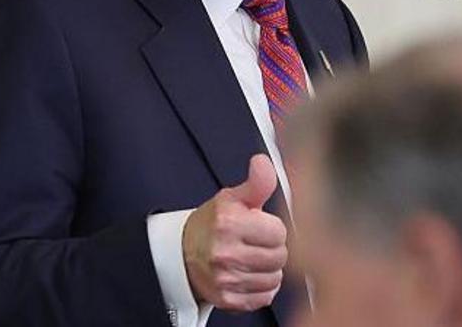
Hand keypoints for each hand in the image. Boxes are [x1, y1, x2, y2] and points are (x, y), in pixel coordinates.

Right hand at [182, 154, 287, 311]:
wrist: (181, 254)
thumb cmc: (211, 225)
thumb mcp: (231, 198)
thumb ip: (256, 183)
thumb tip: (263, 162)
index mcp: (228, 223)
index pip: (279, 232)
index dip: (272, 228)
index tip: (259, 227)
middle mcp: (225, 252)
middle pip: (279, 256)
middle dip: (272, 248)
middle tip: (256, 243)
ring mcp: (225, 278)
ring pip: (274, 278)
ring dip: (268, 269)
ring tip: (252, 258)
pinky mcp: (227, 299)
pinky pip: (264, 296)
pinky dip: (260, 287)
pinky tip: (248, 275)